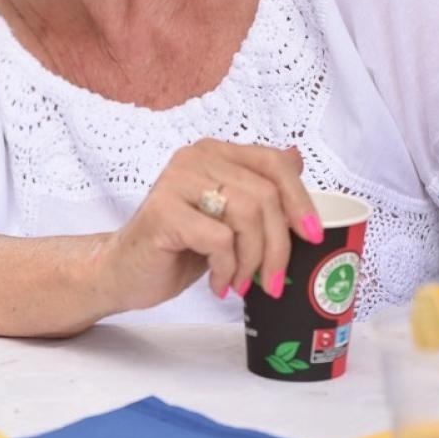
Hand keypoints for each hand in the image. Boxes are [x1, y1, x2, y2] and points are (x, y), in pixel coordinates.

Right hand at [99, 140, 321, 313]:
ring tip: (243, 283)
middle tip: (274, 281)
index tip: (313, 237)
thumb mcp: (226, 218)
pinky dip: (228, 269)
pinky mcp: (163, 212)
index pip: (273, 162)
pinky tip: (218, 283)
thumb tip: (297, 157)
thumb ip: (257, 188)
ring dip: (253, 260)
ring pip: (246, 215)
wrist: (125, 272)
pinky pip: (219, 240)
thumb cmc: (178, 247)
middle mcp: (195, 158)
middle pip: (265, 194)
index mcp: (214, 154)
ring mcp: (176, 181)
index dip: (301, 199)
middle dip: (278, 246)